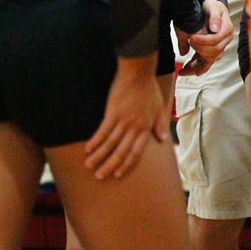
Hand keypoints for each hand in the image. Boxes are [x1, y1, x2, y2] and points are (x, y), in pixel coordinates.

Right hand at [84, 58, 165, 179]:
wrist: (139, 72)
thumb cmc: (149, 88)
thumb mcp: (159, 106)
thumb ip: (160, 124)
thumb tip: (162, 139)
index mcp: (146, 127)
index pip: (136, 151)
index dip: (127, 164)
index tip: (118, 174)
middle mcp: (135, 127)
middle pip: (122, 151)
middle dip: (110, 165)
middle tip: (100, 177)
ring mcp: (123, 120)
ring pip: (110, 143)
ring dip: (99, 156)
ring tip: (89, 166)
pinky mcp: (113, 112)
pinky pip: (103, 130)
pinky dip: (95, 141)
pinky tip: (88, 149)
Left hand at [178, 0, 233, 75]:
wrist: (212, 7)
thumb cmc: (212, 5)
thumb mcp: (213, 6)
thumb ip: (214, 17)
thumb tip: (215, 29)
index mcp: (227, 30)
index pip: (216, 40)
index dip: (204, 41)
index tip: (191, 37)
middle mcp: (225, 40)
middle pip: (214, 52)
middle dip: (200, 50)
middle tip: (188, 43)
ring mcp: (219, 46)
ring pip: (210, 60)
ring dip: (197, 65)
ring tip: (184, 69)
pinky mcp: (212, 50)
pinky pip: (206, 62)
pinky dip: (197, 67)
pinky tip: (187, 70)